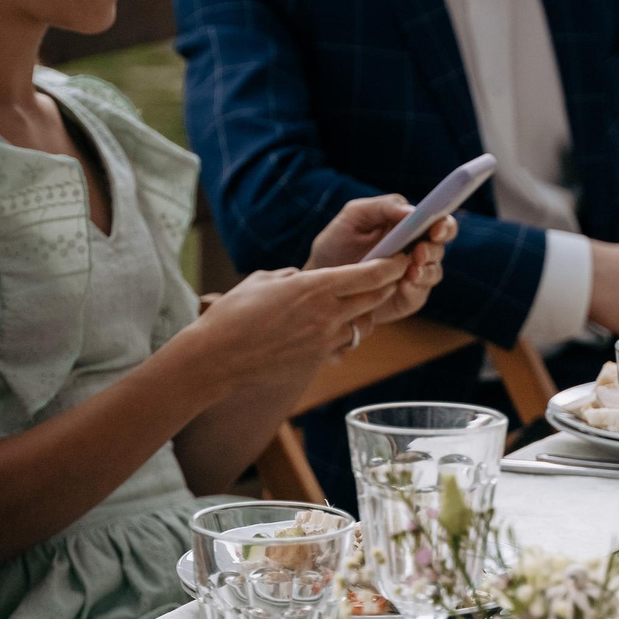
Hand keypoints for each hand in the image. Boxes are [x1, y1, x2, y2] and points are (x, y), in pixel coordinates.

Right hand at [185, 260, 411, 387]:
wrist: (217, 358)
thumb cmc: (233, 315)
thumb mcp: (263, 280)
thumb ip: (291, 276)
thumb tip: (301, 278)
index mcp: (314, 287)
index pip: (370, 275)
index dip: (392, 265)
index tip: (401, 257)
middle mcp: (326, 314)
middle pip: (376, 299)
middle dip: (387, 286)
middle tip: (390, 277)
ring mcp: (324, 341)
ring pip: (363, 325)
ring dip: (363, 314)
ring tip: (354, 306)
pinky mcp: (317, 361)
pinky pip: (342, 345)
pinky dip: (342, 336)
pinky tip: (327, 330)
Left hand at [303, 194, 454, 323]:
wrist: (319, 279)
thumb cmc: (337, 242)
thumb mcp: (354, 216)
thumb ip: (383, 207)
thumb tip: (412, 210)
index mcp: (410, 227)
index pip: (438, 222)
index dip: (443, 224)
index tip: (436, 228)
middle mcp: (417, 250)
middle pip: (440, 247)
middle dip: (434, 248)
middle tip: (419, 251)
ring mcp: (414, 275)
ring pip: (434, 272)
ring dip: (426, 270)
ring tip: (410, 270)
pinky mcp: (407, 298)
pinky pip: (419, 294)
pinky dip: (414, 289)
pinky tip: (402, 285)